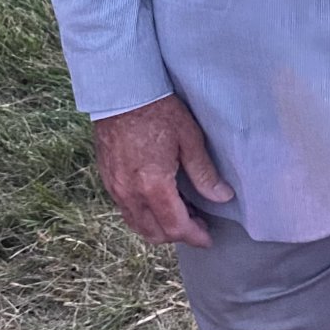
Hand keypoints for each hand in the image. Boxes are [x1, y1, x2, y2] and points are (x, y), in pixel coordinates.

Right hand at [93, 94, 234, 248]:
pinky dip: (144, 215)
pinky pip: (126, 210)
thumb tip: (222, 197)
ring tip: (181, 212)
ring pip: (138, 225)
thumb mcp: (189, 139)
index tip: (208, 238)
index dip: (194, 237)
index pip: (175, 227)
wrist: (121, 92)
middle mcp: (130, 194)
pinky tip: (159, 200)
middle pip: (155, 233)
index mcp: (153, 186)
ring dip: (160, 227)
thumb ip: (204, 173)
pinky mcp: (107, 179)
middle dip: (178, 235)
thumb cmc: (158, 110)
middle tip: (199, 223)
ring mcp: (115, 188)